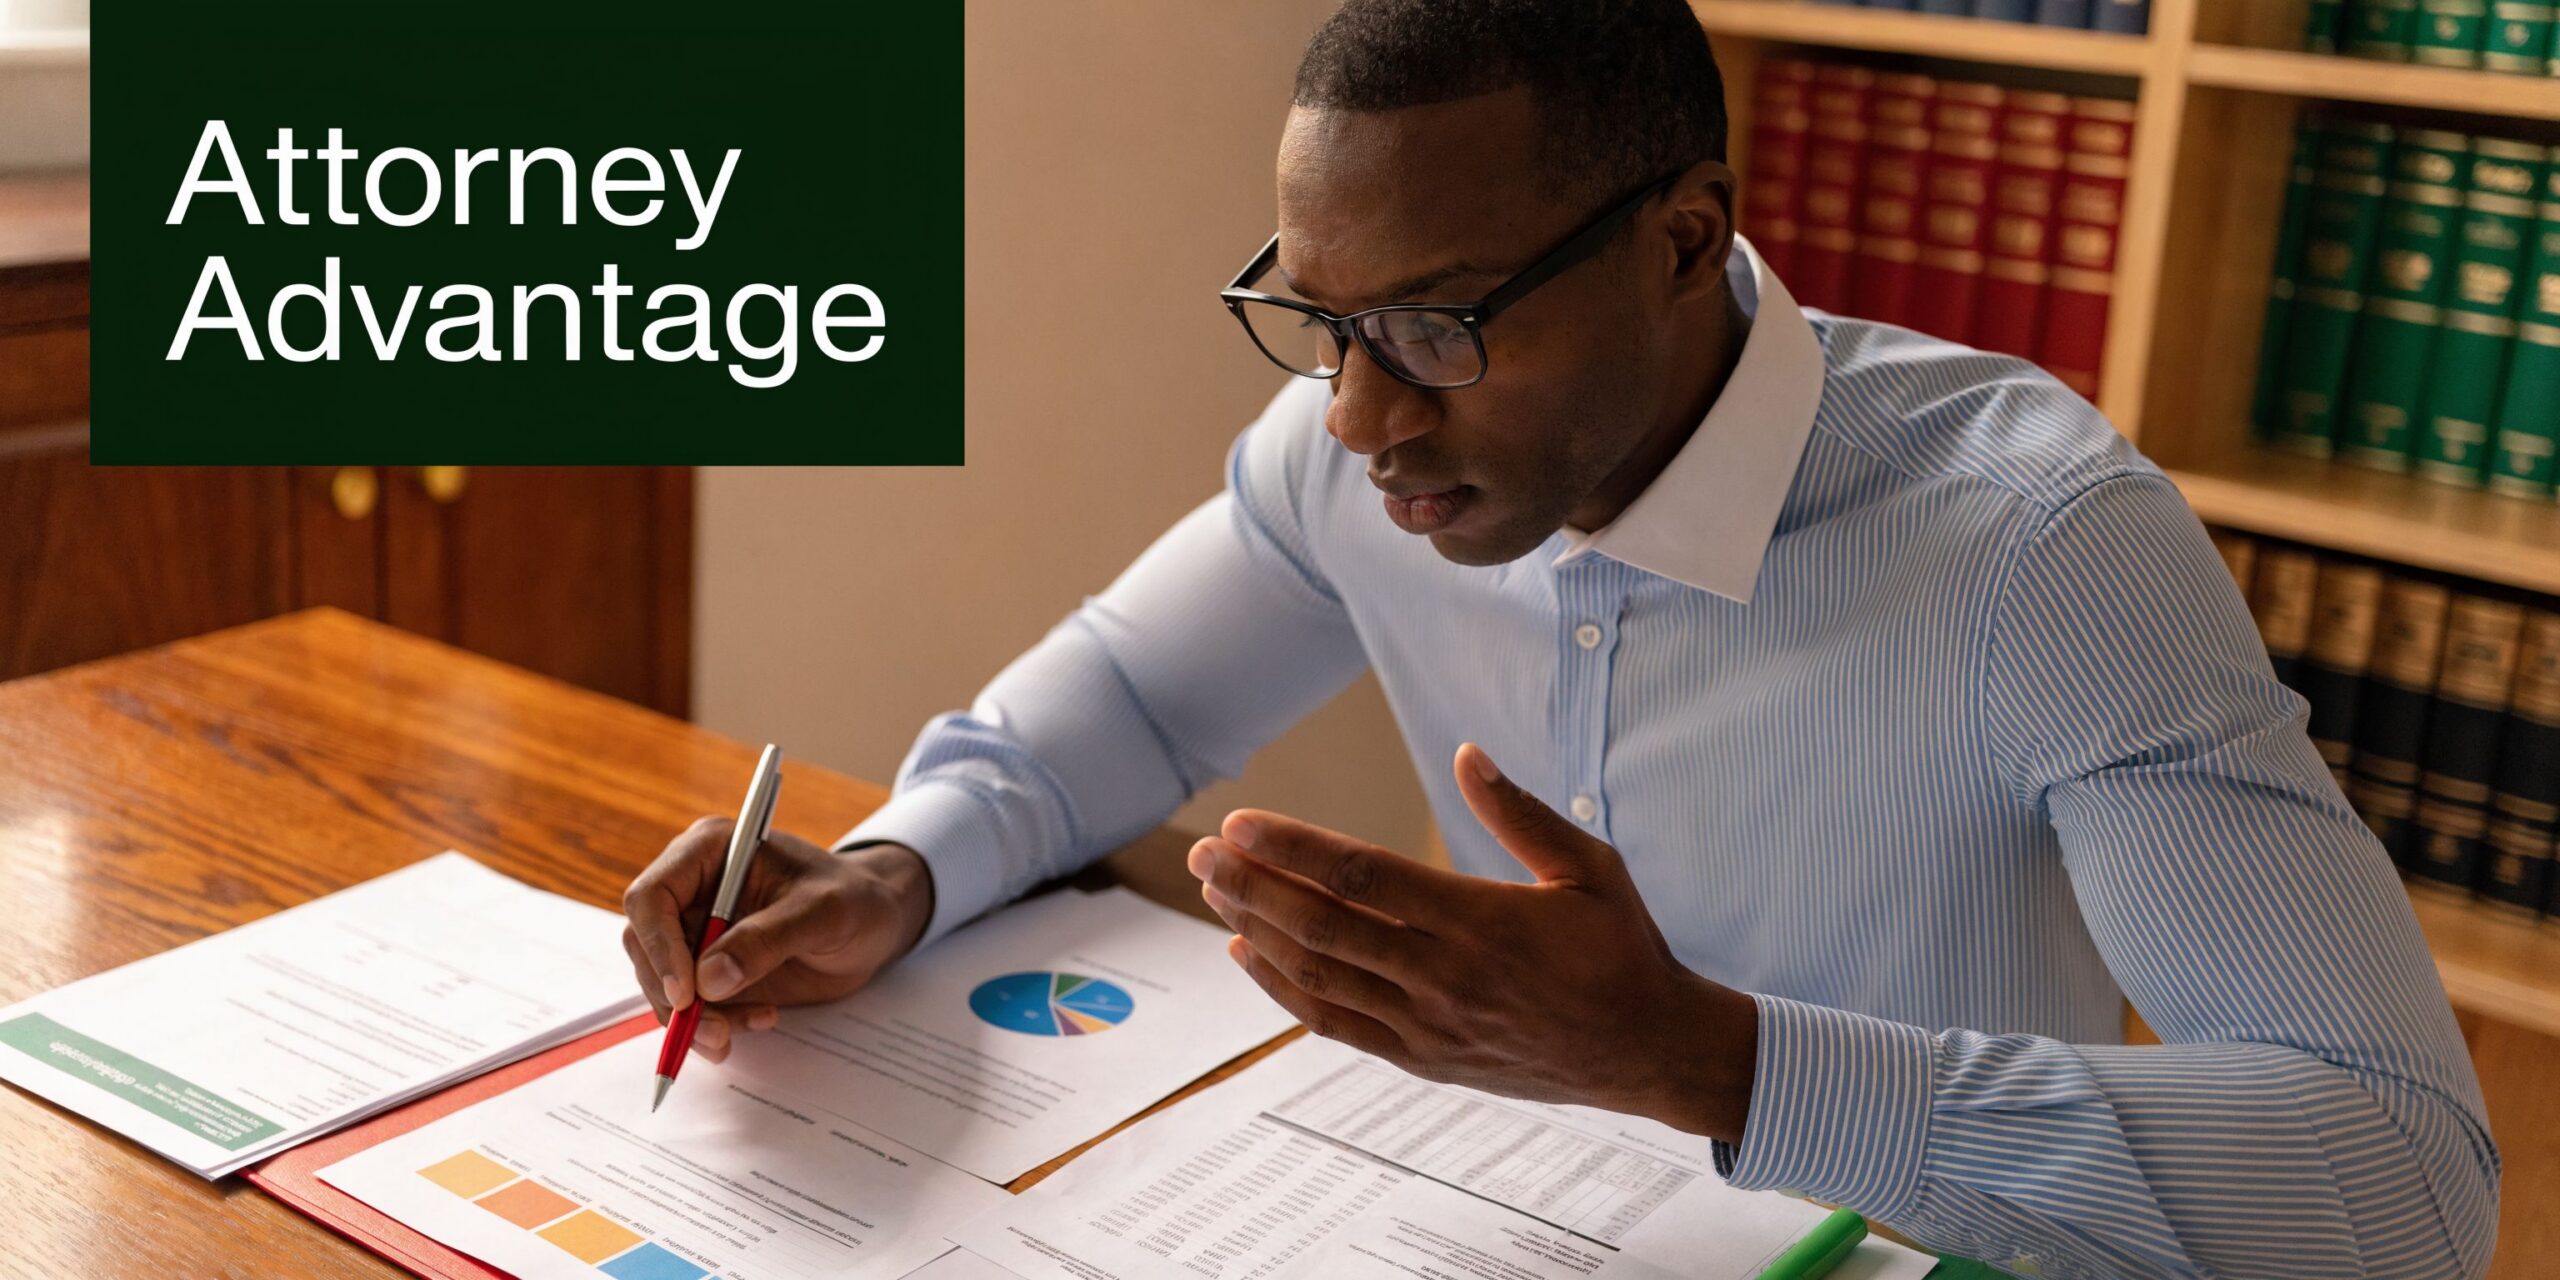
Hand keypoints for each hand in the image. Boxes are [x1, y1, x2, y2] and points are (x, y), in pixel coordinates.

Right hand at [620, 818, 933, 1062]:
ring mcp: (698, 929)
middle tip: (714, 1032)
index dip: (659, 948)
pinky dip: (714, 1023)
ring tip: (742, 1031)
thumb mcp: (822, 913)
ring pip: (662, 983)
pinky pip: (691, 1004)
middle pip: (646, 947)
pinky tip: (760, 1019)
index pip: (651, 897)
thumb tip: (708, 980)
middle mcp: (692, 889)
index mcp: (709, 852)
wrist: (874, 923)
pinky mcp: (710, 967)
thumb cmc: (854, 899)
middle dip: (673, 997)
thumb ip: (767, 940)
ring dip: (694, 1019)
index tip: (687, 994)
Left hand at [1189, 743, 1758, 1140]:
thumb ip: (1520, 813)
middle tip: (1203, 852)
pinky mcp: (1424, 1061)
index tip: (1241, 822)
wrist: (1649, 1050)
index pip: (1362, 878)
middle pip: (1323, 926)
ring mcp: (1429, 1026)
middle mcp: (1446, 978)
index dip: (1293, 848)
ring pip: (1320, 976)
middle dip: (1252, 885)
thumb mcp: (1590, 867)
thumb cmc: (1622, 949)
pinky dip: (1284, 991)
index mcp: (1482, 921)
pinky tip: (1250, 954)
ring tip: (1215, 891)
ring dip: (1257, 931)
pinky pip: (1336, 1025)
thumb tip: (1466, 753)